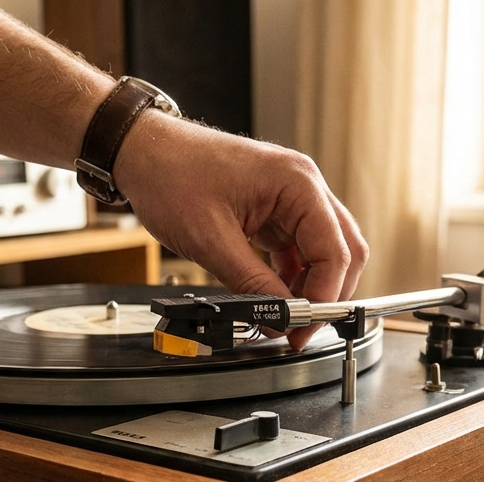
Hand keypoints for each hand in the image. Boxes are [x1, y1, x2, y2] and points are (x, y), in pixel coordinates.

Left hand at [112, 112, 368, 349]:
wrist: (142, 150)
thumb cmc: (170, 174)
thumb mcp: (210, 239)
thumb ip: (251, 283)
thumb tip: (278, 317)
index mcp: (297, 183)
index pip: (336, 250)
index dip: (324, 296)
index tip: (302, 327)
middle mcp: (302, 186)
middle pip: (341, 250)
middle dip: (326, 294)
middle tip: (299, 330)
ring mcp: (289, 197)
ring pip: (321, 252)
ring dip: (309, 287)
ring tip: (283, 319)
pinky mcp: (272, 210)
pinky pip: (296, 249)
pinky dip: (291, 276)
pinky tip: (273, 298)